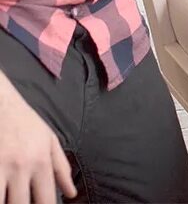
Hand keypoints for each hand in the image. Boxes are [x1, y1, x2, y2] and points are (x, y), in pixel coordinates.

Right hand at [0, 74, 75, 203]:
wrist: (1, 102)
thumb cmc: (25, 121)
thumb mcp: (48, 140)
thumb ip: (61, 168)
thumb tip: (71, 194)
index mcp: (41, 161)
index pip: (46, 200)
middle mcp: (22, 167)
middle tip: (24, 201)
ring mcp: (1, 167)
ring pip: (4, 202)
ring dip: (8, 202)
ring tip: (11, 197)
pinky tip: (2, 193)